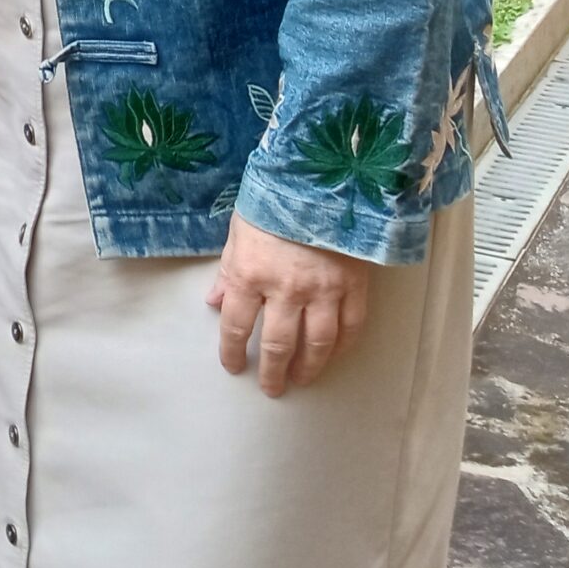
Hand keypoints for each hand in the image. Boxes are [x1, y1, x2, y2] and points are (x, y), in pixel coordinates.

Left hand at [205, 216, 371, 396]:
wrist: (323, 180)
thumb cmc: (273, 203)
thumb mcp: (238, 232)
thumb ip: (227, 271)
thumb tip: (213, 301)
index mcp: (249, 275)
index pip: (235, 326)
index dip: (232, 352)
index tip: (233, 366)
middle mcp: (285, 289)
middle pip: (277, 344)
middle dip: (272, 371)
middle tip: (271, 387)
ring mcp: (324, 291)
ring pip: (316, 344)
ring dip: (308, 368)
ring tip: (302, 380)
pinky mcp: (355, 286)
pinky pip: (351, 327)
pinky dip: (343, 347)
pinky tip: (334, 356)